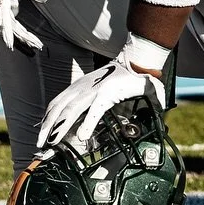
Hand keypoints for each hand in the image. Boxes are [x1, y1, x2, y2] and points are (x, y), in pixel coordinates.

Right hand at [0, 0, 50, 53]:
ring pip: (7, 23)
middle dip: (18, 36)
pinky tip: (29, 42)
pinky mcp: (5, 4)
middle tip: (37, 46)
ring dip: (20, 37)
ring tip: (37, 47)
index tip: (10, 43)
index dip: (5, 28)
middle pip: (4, 22)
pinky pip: (10, 21)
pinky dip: (18, 32)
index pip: (0, 11)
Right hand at [37, 61, 165, 147]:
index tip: (81, 138)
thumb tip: (162, 109)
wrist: (129, 59)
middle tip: (48, 145)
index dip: (88, 123)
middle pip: (70, 109)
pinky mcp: (76, 87)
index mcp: (108, 92)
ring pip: (59, 106)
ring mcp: (80, 87)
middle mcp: (90, 89)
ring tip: (41, 140)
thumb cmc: (137, 78)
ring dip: (48, 123)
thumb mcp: (150, 89)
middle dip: (57, 128)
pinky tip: (44, 125)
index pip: (95, 108)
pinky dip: (49, 114)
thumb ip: (156, 99)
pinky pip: (58, 101)